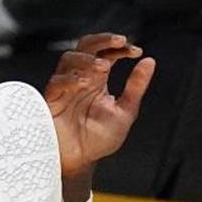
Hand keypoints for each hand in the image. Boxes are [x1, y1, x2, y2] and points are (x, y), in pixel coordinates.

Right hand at [43, 33, 155, 179]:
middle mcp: (80, 78)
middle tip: (120, 41)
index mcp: (97, 79)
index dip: (120, 47)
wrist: (80, 161)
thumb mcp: (124, 112)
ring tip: (104, 65)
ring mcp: (65, 87)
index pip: (107, 53)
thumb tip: (149, 61)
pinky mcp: (52, 100)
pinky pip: (57, 82)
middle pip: (86, 46)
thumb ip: (135, 87)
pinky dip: (71, 79)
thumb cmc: (98, 139)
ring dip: (87, 58)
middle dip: (102, 40)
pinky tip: (85, 82)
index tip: (137, 51)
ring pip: (69, 59)